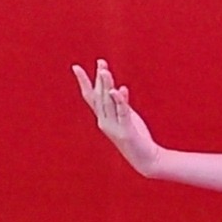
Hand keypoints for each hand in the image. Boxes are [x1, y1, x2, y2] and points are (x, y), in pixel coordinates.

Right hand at [72, 59, 160, 174]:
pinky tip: (118, 89)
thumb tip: (116, 88)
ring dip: (106, 86)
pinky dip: (119, 101)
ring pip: (108, 103)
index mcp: (102, 117)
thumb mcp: (125, 117)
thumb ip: (119, 104)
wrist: (145, 159)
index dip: (83, 81)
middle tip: (101, 62)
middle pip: (99, 96)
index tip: (76, 67)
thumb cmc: (136, 138)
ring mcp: (114, 127)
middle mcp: (104, 121)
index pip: (90, 96)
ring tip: (105, 71)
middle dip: (99, 79)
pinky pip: (122, 113)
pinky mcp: (126, 131)